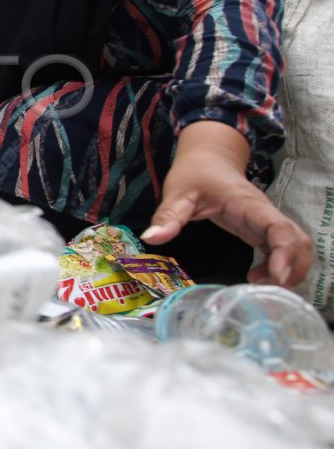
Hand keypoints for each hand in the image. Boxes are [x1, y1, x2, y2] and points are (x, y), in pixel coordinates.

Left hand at [143, 122, 311, 286]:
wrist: (209, 157)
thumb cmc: (196, 172)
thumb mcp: (178, 191)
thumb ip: (168, 215)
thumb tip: (151, 239)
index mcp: (249, 205)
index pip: (279, 229)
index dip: (285, 253)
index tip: (277, 276)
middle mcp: (264, 214)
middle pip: (298, 241)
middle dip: (294, 268)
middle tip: (271, 291)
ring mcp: (265, 222)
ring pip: (296, 246)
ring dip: (290, 268)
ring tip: (263, 287)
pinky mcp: (261, 229)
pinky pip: (281, 248)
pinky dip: (279, 265)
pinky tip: (257, 277)